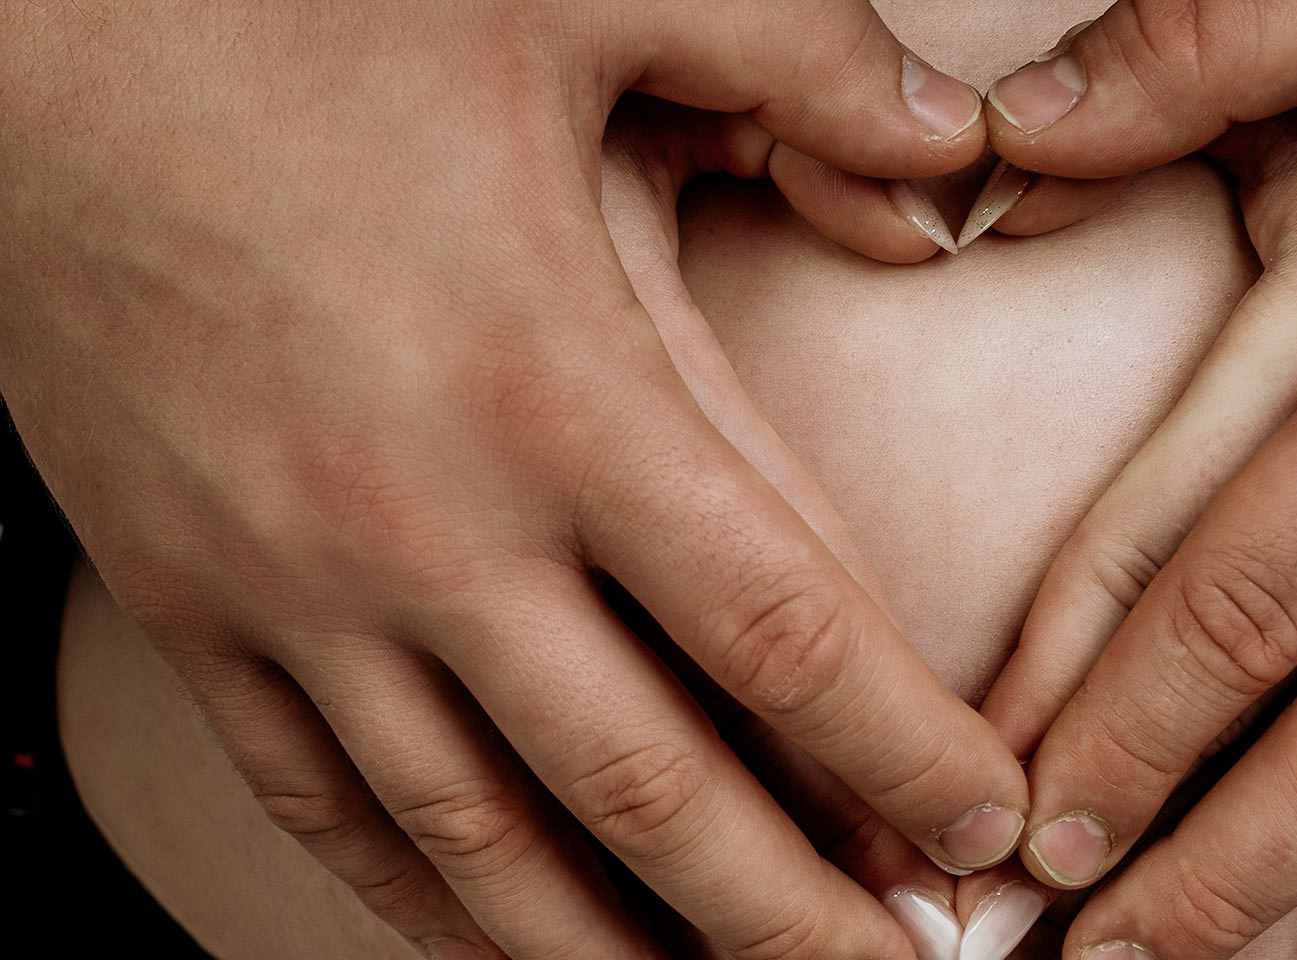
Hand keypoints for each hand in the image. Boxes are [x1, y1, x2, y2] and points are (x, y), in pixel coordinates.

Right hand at [0, 3, 1027, 957]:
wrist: (26, 36)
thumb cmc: (313, 11)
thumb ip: (803, 63)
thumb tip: (958, 150)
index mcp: (556, 388)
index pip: (780, 632)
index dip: (904, 755)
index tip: (986, 832)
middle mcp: (427, 528)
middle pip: (648, 788)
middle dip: (792, 914)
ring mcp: (290, 591)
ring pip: (481, 840)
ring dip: (620, 953)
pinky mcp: (186, 605)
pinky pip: (320, 802)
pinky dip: (431, 902)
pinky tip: (514, 949)